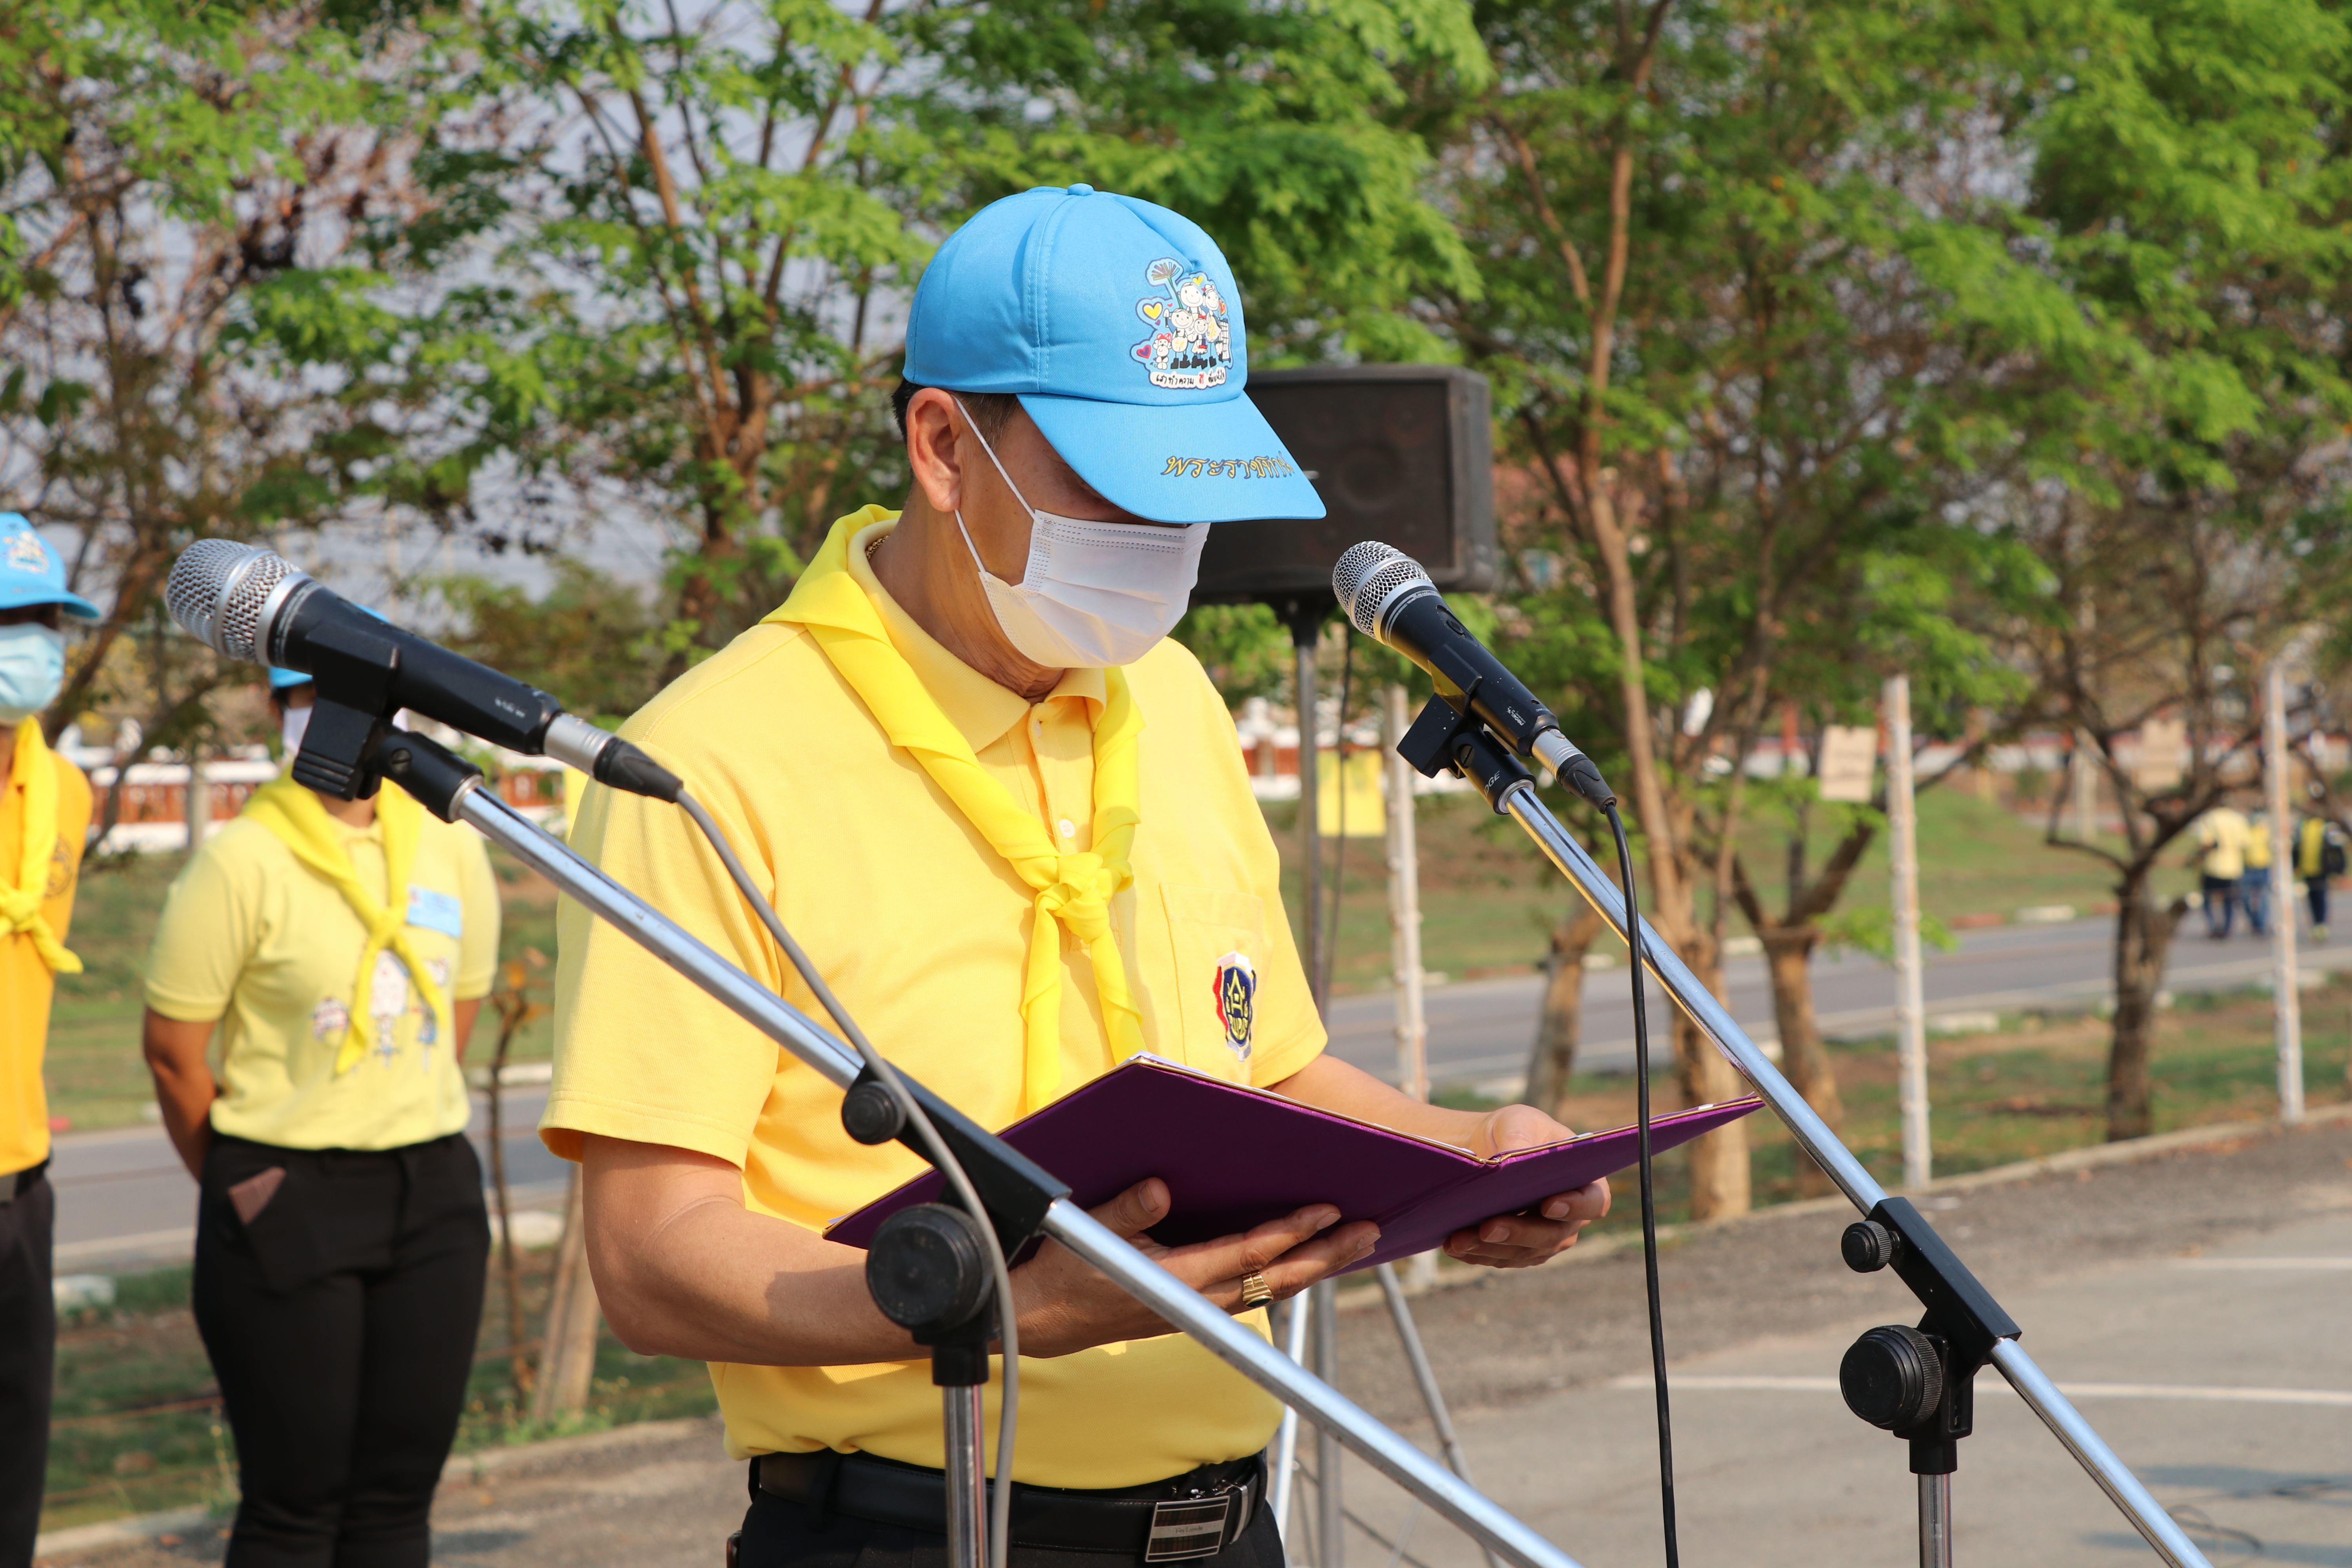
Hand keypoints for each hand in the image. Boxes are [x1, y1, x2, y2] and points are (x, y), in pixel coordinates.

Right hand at [1008, 1178, 1379, 1357]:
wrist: (1044, 1320)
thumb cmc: (1066, 1270)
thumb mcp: (1089, 1230)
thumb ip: (1127, 1211)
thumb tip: (1161, 1187)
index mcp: (1178, 1277)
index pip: (1250, 1251)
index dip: (1292, 1230)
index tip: (1328, 1208)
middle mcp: (1198, 1300)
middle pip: (1278, 1279)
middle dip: (1326, 1254)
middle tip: (1369, 1231)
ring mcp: (1199, 1310)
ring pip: (1271, 1290)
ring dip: (1314, 1267)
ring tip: (1352, 1246)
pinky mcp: (1196, 1311)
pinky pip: (1254, 1294)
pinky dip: (1286, 1276)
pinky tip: (1303, 1261)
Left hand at [1442, 1103, 1611, 1268]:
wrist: (1486, 1149)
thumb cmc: (1514, 1130)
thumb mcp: (1519, 1121)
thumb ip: (1520, 1135)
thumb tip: (1511, 1156)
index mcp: (1586, 1184)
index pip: (1593, 1202)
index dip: (1575, 1207)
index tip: (1548, 1205)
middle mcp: (1570, 1219)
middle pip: (1552, 1235)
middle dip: (1518, 1233)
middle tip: (1488, 1228)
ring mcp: (1544, 1240)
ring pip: (1523, 1253)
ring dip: (1490, 1248)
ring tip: (1459, 1239)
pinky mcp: (1517, 1251)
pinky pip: (1500, 1259)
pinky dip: (1477, 1254)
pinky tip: (1454, 1245)